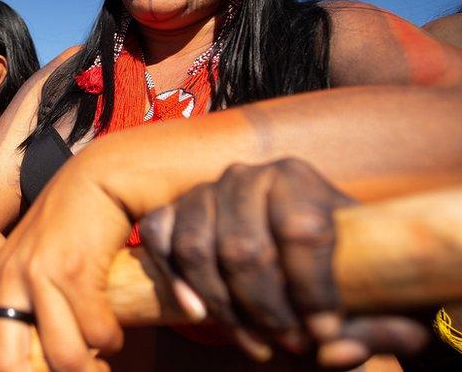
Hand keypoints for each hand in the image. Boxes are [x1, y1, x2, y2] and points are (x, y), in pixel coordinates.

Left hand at [0, 157, 128, 370]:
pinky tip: (113, 335)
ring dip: (86, 368)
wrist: (98, 177)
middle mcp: (8, 278)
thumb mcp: (34, 260)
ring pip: (61, 355)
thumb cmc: (72, 227)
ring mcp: (38, 273)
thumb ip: (25, 297)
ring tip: (99, 365)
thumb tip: (32, 352)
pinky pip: (94, 331)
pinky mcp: (73, 269)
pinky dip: (108, 341)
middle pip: (4, 362)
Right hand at [139, 158, 429, 367]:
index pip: (301, 230)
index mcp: (297, 179)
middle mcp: (245, 176)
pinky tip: (198, 314)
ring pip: (196, 250)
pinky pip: (158, 240)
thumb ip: (372, 329)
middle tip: (291, 344)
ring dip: (223, 308)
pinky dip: (174, 279)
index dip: (312, 289)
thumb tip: (337, 353)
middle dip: (266, 309)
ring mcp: (203, 193)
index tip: (324, 333)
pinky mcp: (171, 213)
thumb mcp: (373, 297)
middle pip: (244, 249)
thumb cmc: (337, 272)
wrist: (291, 251)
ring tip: (256, 342)